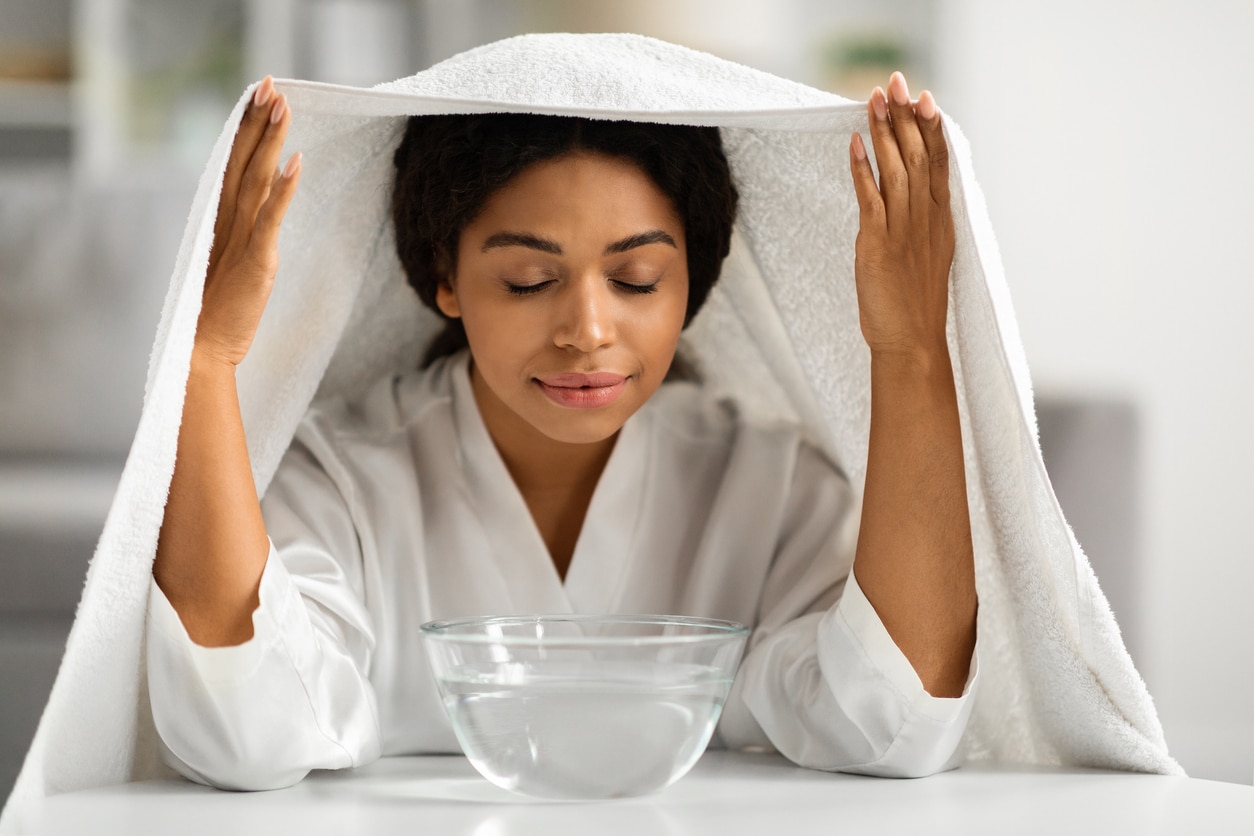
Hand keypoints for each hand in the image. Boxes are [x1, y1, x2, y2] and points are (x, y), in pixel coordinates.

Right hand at [196, 77, 301, 367]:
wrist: (203, 349)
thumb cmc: (219, 314)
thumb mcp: (236, 267)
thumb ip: (246, 240)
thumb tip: (262, 220)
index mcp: (222, 222)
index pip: (235, 166)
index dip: (248, 131)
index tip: (260, 98)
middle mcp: (228, 223)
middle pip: (243, 161)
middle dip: (257, 122)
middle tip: (271, 85)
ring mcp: (240, 239)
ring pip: (256, 179)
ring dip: (270, 141)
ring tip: (282, 106)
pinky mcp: (257, 259)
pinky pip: (271, 218)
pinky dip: (283, 189)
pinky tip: (295, 162)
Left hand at [848, 72, 953, 361]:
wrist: (912, 343)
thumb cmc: (916, 305)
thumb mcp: (930, 257)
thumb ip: (925, 225)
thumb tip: (916, 202)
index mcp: (942, 221)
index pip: (940, 163)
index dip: (932, 128)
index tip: (925, 97)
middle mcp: (927, 220)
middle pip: (918, 156)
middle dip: (906, 117)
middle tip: (895, 82)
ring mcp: (904, 230)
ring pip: (896, 170)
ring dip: (885, 132)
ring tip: (875, 100)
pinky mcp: (879, 244)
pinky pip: (871, 198)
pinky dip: (862, 168)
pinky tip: (856, 143)